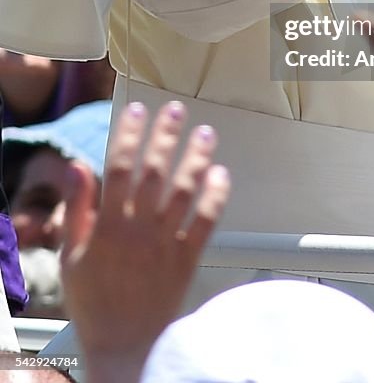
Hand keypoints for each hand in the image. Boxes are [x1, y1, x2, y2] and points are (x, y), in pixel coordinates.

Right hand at [61, 101, 229, 382]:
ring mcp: (165, 243)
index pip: (119, 168)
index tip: (136, 109)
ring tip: (205, 133)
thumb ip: (77, 209)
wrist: (123, 346)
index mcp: (108, 226)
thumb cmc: (94, 302)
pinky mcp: (187, 259)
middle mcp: (139, 230)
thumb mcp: (70, 257)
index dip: (128, 135)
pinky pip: (205, 222)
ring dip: (196, 159)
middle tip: (177, 111)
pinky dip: (215, 197)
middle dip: (166, 137)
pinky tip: (221, 174)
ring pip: (184, 192)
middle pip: (155, 172)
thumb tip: (77, 167)